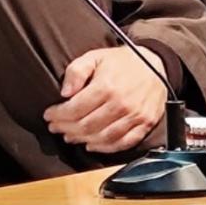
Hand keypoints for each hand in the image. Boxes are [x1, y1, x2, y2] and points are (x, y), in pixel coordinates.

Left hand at [43, 46, 168, 153]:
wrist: (156, 63)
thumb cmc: (122, 62)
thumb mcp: (95, 56)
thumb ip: (76, 71)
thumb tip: (64, 92)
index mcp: (107, 86)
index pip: (74, 109)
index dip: (58, 115)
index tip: (49, 115)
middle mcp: (122, 103)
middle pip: (86, 126)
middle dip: (66, 129)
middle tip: (56, 127)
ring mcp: (135, 116)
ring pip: (102, 137)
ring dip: (82, 140)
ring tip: (70, 136)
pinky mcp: (145, 124)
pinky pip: (123, 143)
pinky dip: (105, 148)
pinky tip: (92, 144)